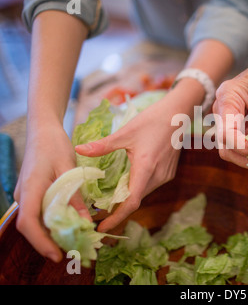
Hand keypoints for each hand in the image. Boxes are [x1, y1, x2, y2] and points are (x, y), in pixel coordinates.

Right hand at [14, 123, 90, 262]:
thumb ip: (76, 197)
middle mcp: (23, 195)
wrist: (43, 130)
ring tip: (73, 241)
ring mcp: (25, 194)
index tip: (57, 255)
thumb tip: (86, 223)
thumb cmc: (55, 145)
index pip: (28, 223)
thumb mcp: (70, 170)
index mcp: (30, 188)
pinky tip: (69, 224)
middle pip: (31, 226)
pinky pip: (38, 212)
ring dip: (51, 233)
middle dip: (48, 242)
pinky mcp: (31, 192)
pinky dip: (52, 221)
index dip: (41, 242)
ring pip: (35, 221)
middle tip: (72, 252)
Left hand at [75, 95, 182, 232]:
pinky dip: (136, 189)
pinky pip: (150, 186)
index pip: (131, 202)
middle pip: (136, 199)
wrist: (177, 114)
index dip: (116, 217)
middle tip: (98, 214)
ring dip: (127, 198)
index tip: (101, 228)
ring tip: (108, 201)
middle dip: (117, 209)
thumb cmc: (152, 120)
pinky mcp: (168, 172)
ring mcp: (165, 175)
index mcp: (146, 168)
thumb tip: (78, 149)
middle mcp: (158, 176)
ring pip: (143, 193)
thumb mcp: (125, 132)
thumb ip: (102, 145)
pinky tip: (126, 184)